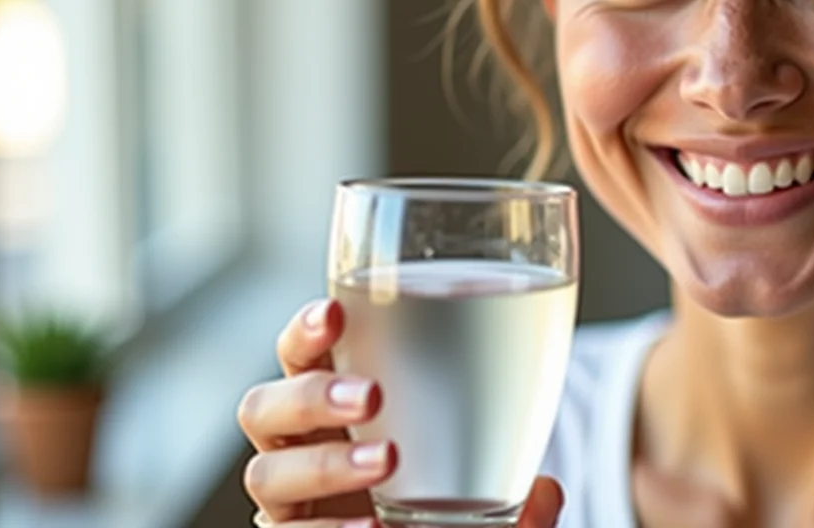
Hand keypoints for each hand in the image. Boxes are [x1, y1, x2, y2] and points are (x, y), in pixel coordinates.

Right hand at [236, 299, 564, 526]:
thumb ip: (513, 479)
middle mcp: (301, 445)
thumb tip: (548, 493)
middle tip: (372, 396)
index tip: (339, 313)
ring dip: (323, 465)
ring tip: (386, 462)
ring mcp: (292, 499)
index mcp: (334, 399)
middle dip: (311, 393)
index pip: (301, 352)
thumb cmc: (450, 494)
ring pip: (266, 473)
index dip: (308, 329)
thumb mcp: (491, 475)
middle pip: (265, 406)